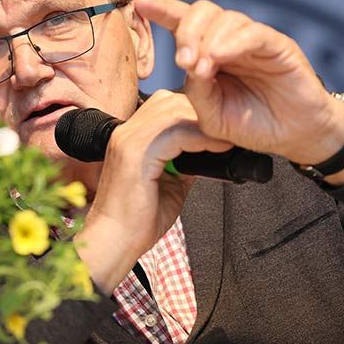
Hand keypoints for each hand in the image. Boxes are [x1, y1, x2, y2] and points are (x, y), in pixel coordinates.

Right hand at [74, 91, 231, 292]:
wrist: (115, 242)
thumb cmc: (138, 220)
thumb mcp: (171, 184)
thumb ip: (185, 163)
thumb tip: (208, 152)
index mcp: (132, 137)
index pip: (165, 105)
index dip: (195, 113)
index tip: (221, 129)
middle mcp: (127, 132)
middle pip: (170, 101)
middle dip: (202, 113)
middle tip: (228, 130)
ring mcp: (128, 140)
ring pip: (173, 112)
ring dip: (204, 124)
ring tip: (226, 139)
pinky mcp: (134, 153)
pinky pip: (175, 133)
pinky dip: (200, 138)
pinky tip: (217, 149)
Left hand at [133, 0, 343, 167]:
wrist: (294, 137)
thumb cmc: (253, 124)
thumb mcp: (213, 115)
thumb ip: (197, 91)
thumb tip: (189, 64)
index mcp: (209, 53)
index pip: (183, 23)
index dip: (162, 10)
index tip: (140, 4)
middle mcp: (229, 41)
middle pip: (201, 12)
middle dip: (186, 32)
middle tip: (182, 61)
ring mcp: (253, 41)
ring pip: (225, 18)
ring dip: (207, 40)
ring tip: (203, 69)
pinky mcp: (278, 45)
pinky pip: (252, 33)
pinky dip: (232, 41)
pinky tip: (220, 56)